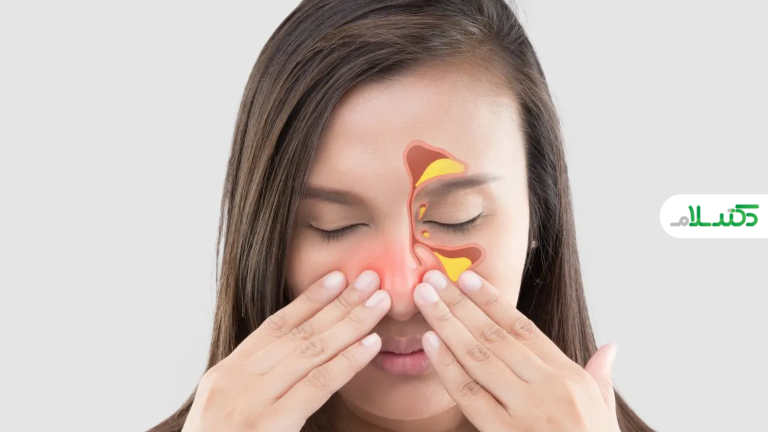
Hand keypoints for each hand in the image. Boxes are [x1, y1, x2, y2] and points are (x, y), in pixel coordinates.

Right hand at [182, 269, 389, 431]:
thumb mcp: (228, 412)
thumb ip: (258, 386)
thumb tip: (295, 364)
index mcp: (226, 374)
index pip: (274, 327)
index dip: (309, 300)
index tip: (336, 277)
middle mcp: (235, 381)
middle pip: (298, 333)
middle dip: (339, 303)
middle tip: (370, 279)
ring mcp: (250, 402)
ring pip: (311, 351)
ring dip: (351, 323)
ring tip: (380, 303)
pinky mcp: (268, 426)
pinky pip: (316, 386)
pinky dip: (346, 362)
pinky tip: (370, 346)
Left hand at [414, 270, 619, 431]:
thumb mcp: (604, 410)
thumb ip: (600, 375)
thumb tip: (610, 349)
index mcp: (567, 375)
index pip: (522, 327)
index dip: (491, 300)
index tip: (466, 278)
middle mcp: (546, 386)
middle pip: (493, 334)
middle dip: (459, 303)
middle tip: (432, 278)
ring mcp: (524, 410)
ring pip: (478, 356)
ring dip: (446, 323)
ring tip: (424, 298)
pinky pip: (470, 395)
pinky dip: (447, 366)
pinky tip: (430, 343)